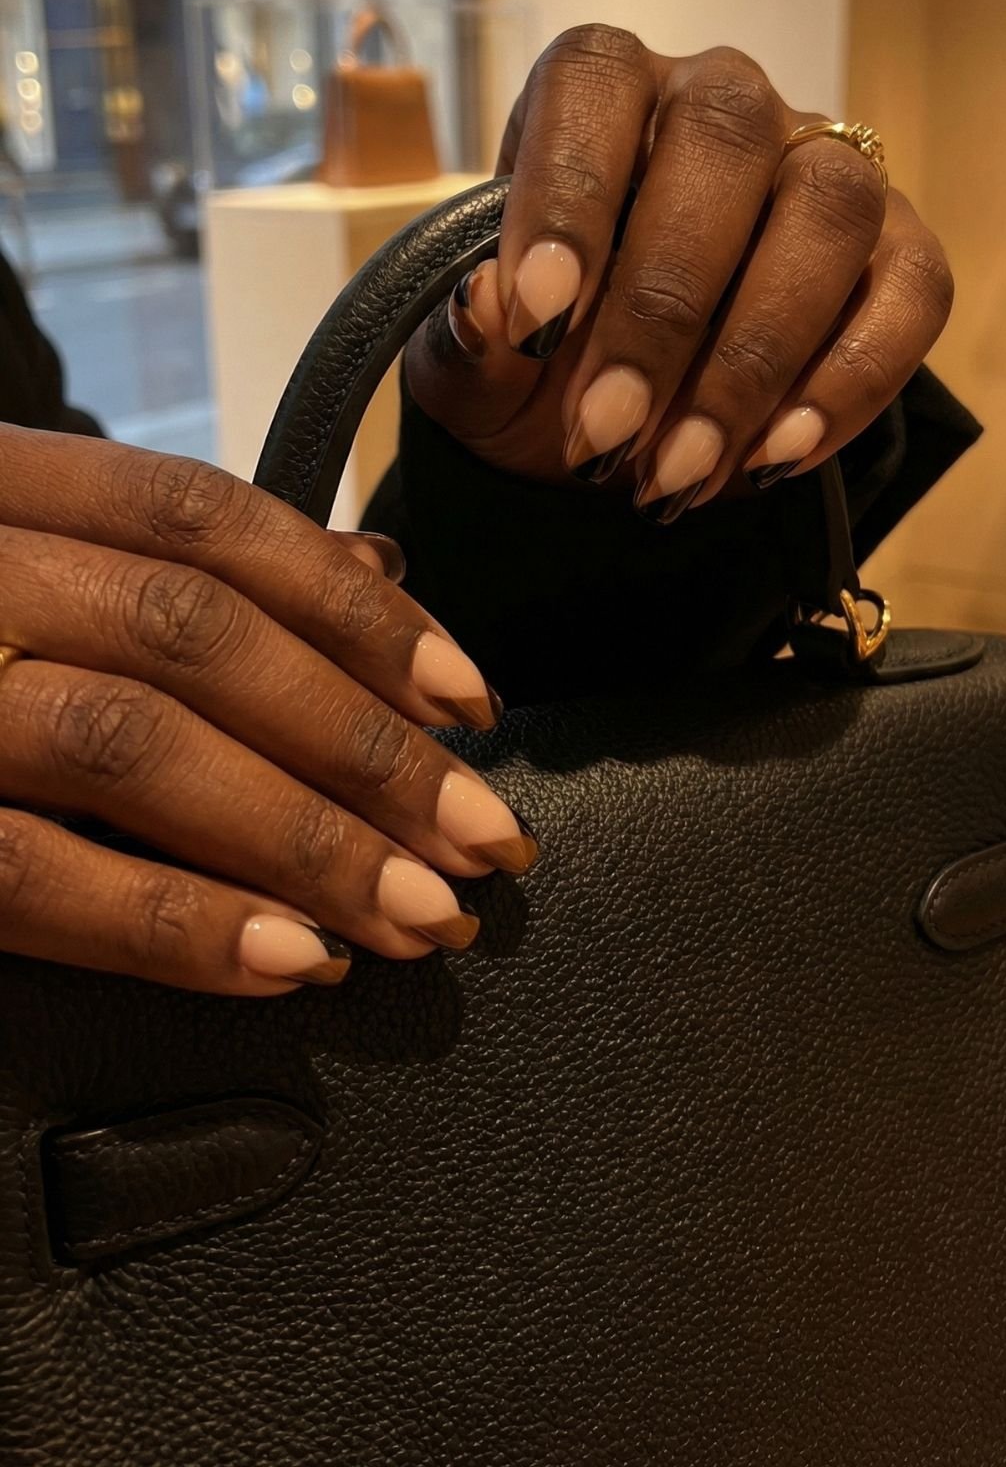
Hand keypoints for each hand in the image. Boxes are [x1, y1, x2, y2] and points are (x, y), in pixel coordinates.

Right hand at [0, 428, 534, 993]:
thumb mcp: (26, 553)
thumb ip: (179, 563)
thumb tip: (382, 574)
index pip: (205, 517)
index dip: (354, 607)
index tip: (470, 701)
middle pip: (190, 633)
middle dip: (360, 742)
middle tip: (485, 835)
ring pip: (127, 743)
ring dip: (300, 839)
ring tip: (421, 914)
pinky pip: (22, 873)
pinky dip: (167, 922)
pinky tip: (285, 963)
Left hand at [409, 26, 953, 517]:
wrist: (626, 432)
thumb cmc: (541, 371)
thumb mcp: (477, 375)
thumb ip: (470, 344)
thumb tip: (489, 308)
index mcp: (604, 92)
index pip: (595, 81)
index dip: (568, 193)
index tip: (537, 319)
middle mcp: (724, 104)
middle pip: (725, 142)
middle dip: (661, 308)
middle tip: (606, 432)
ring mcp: (823, 166)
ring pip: (829, 208)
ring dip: (757, 354)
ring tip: (685, 468)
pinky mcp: (898, 248)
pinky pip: (912, 291)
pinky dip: (850, 383)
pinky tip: (777, 457)